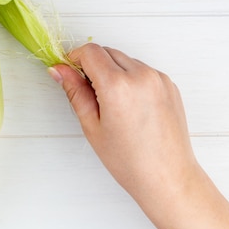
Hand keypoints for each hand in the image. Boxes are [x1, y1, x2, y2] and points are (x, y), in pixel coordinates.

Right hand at [49, 44, 228, 228]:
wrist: (167, 176)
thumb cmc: (129, 160)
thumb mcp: (92, 126)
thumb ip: (75, 92)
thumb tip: (59, 70)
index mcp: (118, 86)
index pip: (90, 51)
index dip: (75, 59)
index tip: (71, 71)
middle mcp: (141, 76)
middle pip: (107, 52)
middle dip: (94, 66)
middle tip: (90, 94)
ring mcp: (158, 78)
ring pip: (125, 60)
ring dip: (114, 71)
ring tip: (113, 105)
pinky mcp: (169, 84)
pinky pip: (143, 70)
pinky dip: (132, 79)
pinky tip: (131, 106)